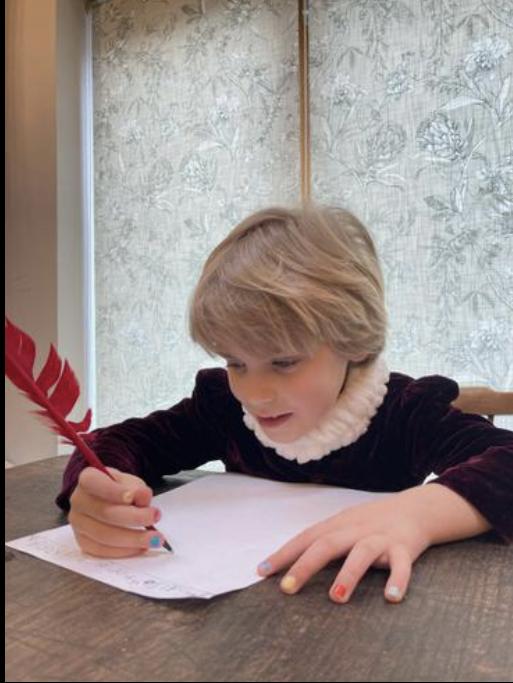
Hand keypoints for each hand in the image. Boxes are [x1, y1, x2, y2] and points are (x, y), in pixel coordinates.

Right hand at [68, 467, 164, 557]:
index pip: (95, 483)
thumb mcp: (130, 482)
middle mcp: (78, 501)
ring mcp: (78, 524)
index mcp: (87, 479)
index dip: (113, 491)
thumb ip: (137, 488)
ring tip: (154, 538)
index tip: (133, 497)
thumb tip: (143, 497)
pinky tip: (141, 547)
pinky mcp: (83, 542)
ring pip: (104, 535)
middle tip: (155, 517)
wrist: (108, 501)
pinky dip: (124, 551)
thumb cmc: (120, 489)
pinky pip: (102, 550)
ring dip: (133, 539)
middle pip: (104, 512)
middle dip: (133, 517)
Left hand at [257, 491, 430, 603]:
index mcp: (338, 525)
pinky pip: (402, 564)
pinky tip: (392, 597)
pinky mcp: (405, 548)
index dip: (284, 554)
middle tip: (287, 588)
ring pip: (363, 553)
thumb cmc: (371, 522)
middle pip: (328, 544)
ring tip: (337, 597)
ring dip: (349, 574)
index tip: (261, 572)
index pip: (306, 538)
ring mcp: (380, 538)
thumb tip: (288, 562)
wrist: (415, 509)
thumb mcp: (345, 525)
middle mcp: (356, 530)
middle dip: (306, 565)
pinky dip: (398, 579)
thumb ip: (323, 540)